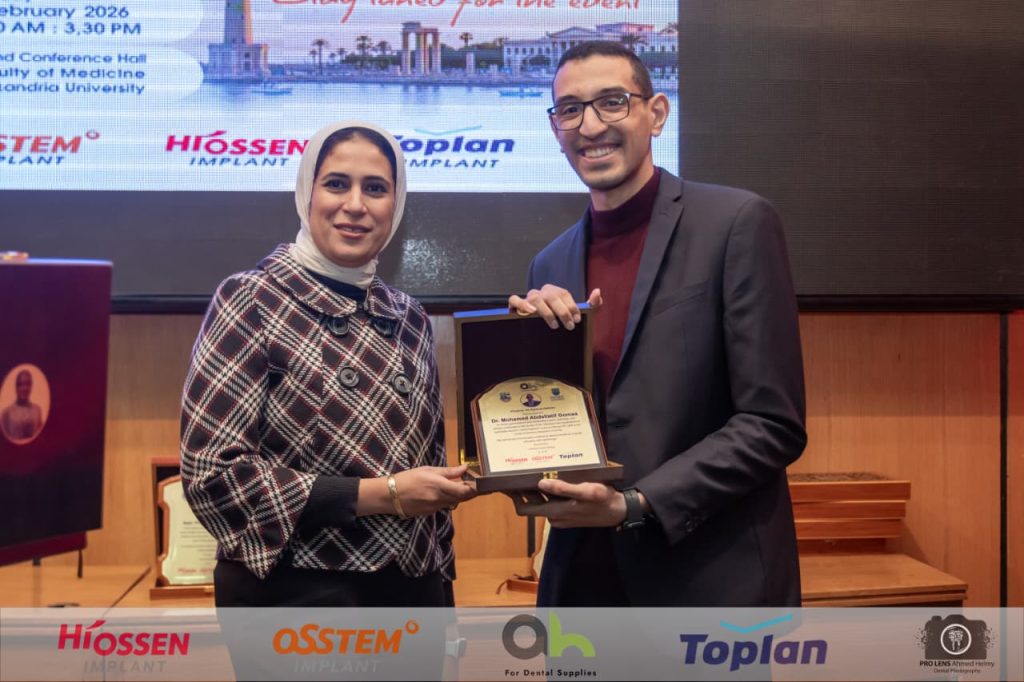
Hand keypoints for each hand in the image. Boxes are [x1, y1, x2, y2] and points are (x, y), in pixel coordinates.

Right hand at [393, 464, 476, 515]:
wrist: (390, 495)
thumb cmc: (407, 479)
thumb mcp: (428, 470)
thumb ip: (448, 471)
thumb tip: (464, 468)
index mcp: (439, 485)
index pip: (464, 491)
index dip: (475, 488)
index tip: (480, 483)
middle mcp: (439, 498)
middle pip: (462, 498)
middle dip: (470, 492)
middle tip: (475, 485)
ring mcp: (435, 507)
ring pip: (454, 502)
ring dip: (458, 496)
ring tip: (457, 486)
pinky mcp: (430, 513)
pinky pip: (444, 506)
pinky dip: (447, 500)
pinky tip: (441, 493)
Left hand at [507, 480, 625, 527]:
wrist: (619, 511)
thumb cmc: (604, 500)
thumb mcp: (587, 491)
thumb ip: (564, 489)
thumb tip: (541, 483)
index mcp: (556, 512)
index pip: (525, 509)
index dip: (514, 497)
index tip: (506, 483)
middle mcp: (554, 517)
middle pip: (531, 504)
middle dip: (523, 490)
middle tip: (517, 471)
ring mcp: (561, 516)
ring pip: (541, 503)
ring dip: (536, 490)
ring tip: (533, 470)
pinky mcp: (567, 514)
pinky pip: (551, 503)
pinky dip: (547, 493)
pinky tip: (551, 478)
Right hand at [508, 285, 602, 330]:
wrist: (549, 341)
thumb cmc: (564, 325)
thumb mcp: (581, 317)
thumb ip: (592, 305)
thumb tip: (597, 292)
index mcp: (556, 293)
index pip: (563, 293)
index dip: (571, 305)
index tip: (577, 319)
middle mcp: (542, 293)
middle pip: (551, 296)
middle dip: (562, 311)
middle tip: (569, 326)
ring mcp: (528, 299)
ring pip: (535, 297)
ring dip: (546, 311)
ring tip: (554, 324)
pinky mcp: (516, 306)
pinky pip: (514, 300)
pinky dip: (521, 304)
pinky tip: (531, 313)